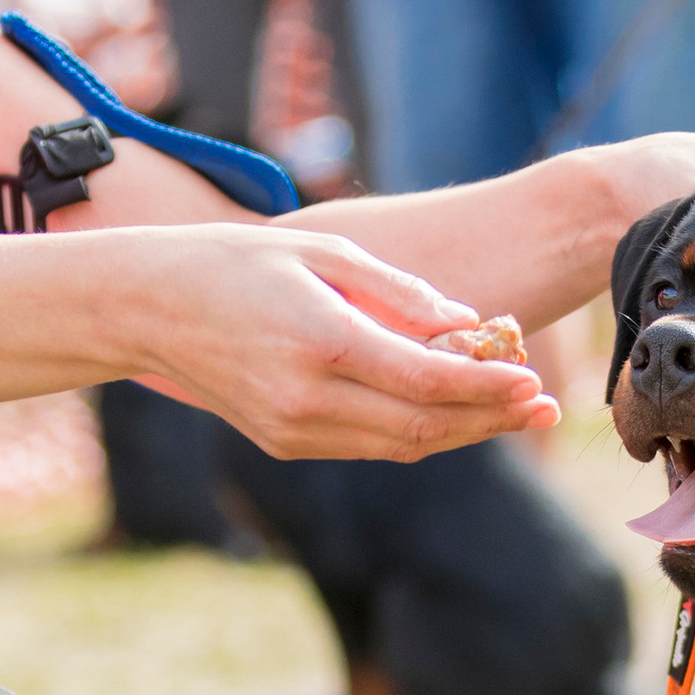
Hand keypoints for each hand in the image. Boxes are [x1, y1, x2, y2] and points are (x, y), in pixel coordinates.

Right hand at [128, 231, 555, 459]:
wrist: (147, 307)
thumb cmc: (237, 261)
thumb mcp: (324, 249)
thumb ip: (399, 290)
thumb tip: (468, 322)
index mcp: (321, 342)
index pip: (426, 380)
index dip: (488, 386)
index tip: (534, 379)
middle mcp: (307, 398)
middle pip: (424, 425)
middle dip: (493, 419)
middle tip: (547, 406)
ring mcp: (293, 429)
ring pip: (401, 444)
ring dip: (463, 432)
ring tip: (516, 412)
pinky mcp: (284, 443)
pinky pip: (368, 444)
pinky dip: (418, 431)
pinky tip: (454, 411)